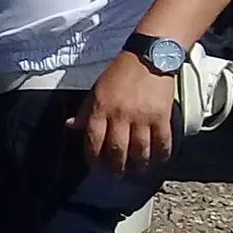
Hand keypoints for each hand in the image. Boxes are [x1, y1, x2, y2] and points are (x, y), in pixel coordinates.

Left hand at [81, 53, 177, 173]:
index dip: (93, 157)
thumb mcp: (96, 89)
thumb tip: (70, 125)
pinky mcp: (162, 116)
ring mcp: (142, 117)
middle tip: (117, 175)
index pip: (93, 140)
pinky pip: (162, 141)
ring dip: (139, 164)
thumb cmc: (119, 73)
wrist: (149, 57)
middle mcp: (120, 115)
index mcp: (101, 108)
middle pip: (116, 149)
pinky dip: (161, 153)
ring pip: (140, 149)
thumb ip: (85, 110)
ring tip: (138, 170)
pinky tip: (159, 159)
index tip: (95, 166)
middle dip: (116, 167)